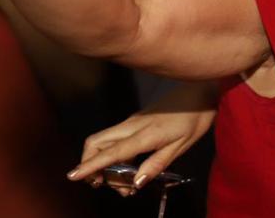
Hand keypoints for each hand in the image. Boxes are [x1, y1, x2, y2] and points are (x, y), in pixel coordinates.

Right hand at [67, 82, 216, 193]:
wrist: (202, 90)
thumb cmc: (196, 118)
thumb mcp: (182, 146)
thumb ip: (157, 164)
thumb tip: (136, 183)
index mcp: (145, 134)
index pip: (111, 152)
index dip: (90, 166)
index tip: (72, 176)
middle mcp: (132, 125)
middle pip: (96, 142)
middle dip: (90, 164)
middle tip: (103, 184)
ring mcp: (132, 121)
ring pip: (103, 140)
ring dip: (101, 161)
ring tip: (120, 183)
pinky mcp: (136, 120)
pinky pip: (114, 138)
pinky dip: (112, 154)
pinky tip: (128, 168)